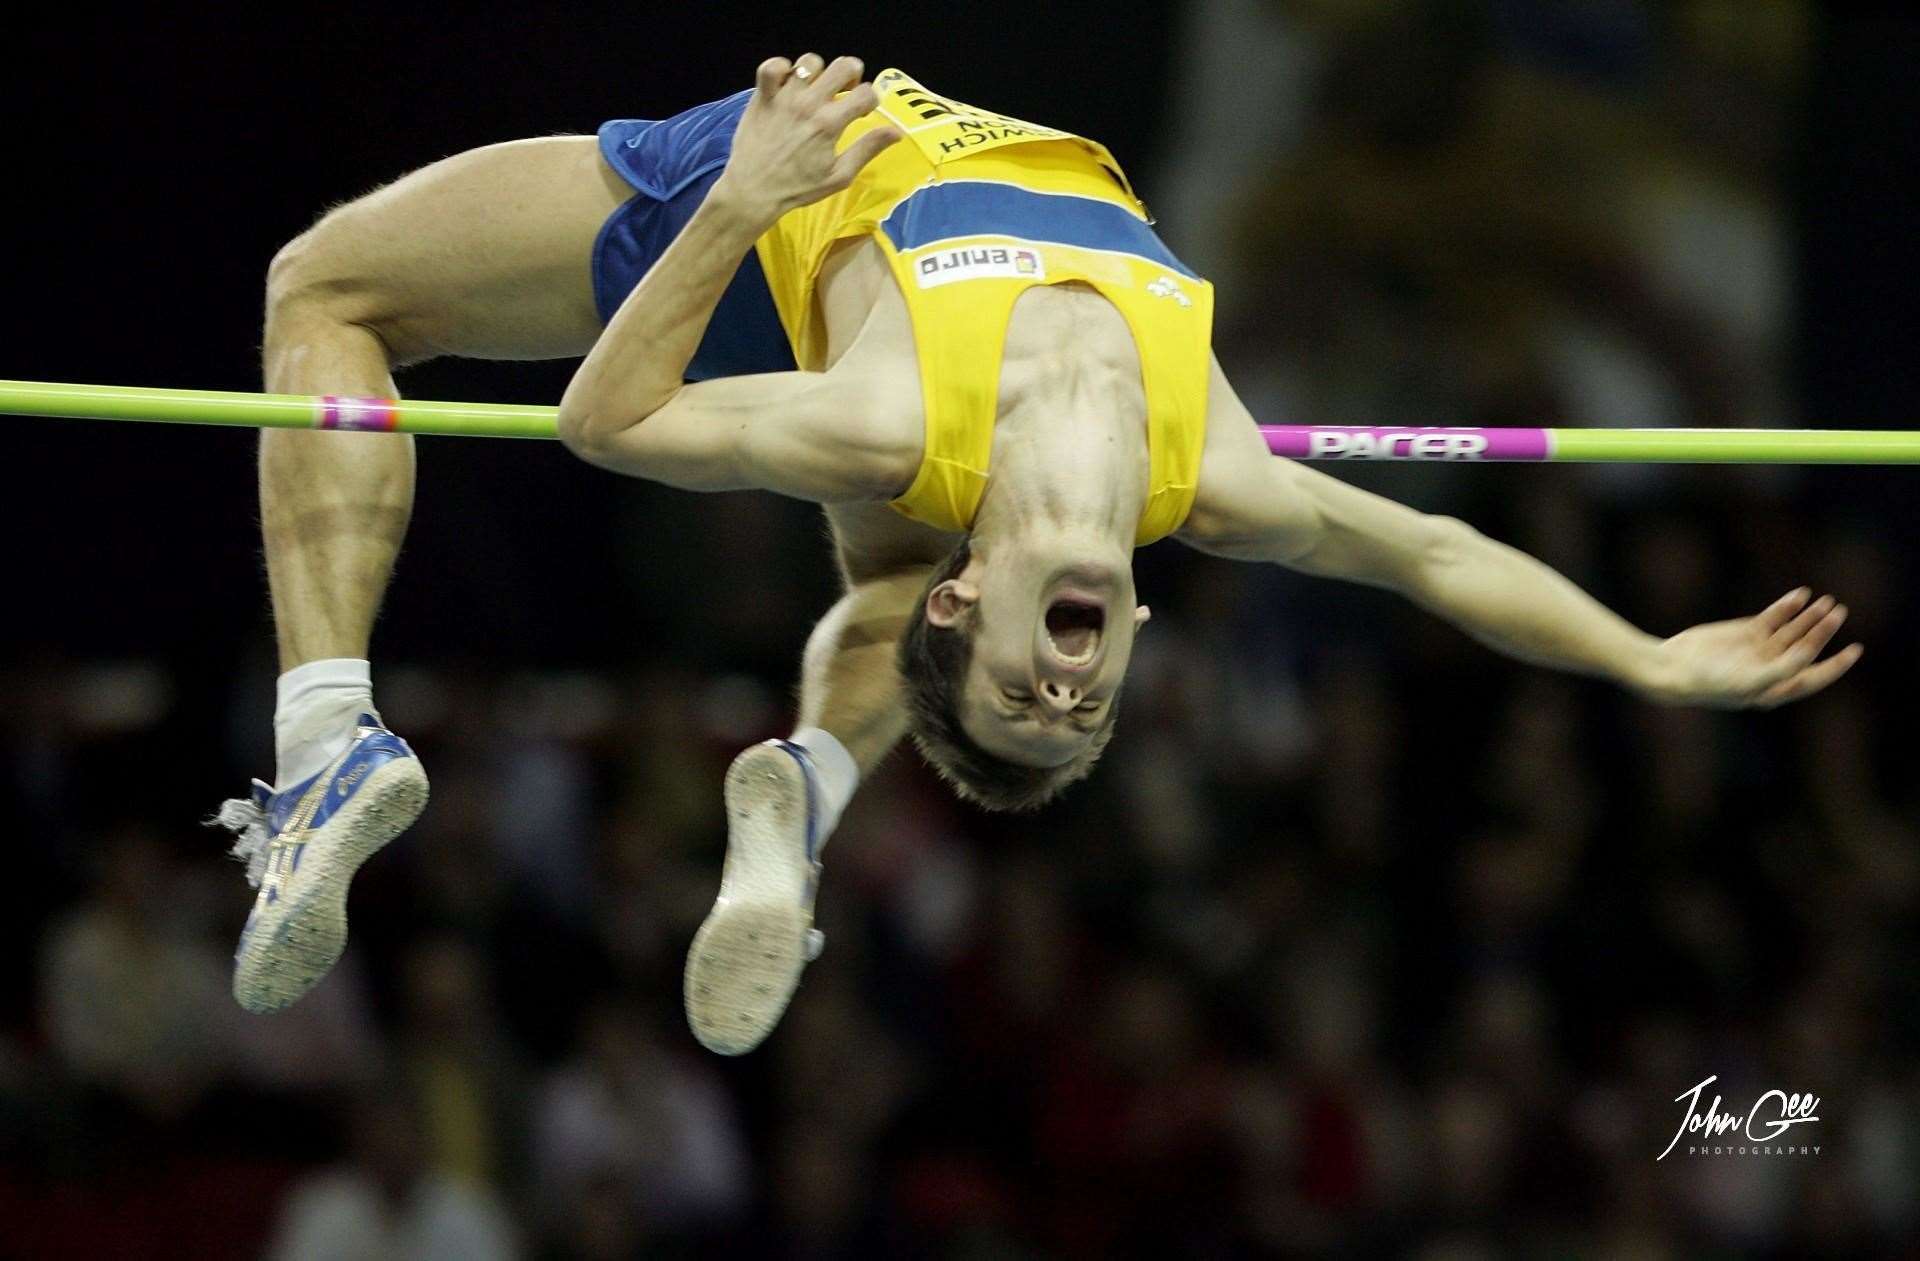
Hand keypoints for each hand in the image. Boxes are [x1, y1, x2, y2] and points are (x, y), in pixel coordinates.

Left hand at [712, 54, 903, 223]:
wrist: (753, 191)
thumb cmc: (798, 188)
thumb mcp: (839, 176)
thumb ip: (867, 149)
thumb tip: (896, 132)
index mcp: (831, 124)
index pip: (866, 93)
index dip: (871, 99)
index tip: (863, 111)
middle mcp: (809, 104)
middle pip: (843, 66)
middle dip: (852, 74)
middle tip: (846, 89)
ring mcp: (784, 97)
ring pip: (810, 62)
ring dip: (819, 71)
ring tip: (816, 87)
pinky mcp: (763, 96)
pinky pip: (771, 66)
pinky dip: (781, 68)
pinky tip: (787, 83)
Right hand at [1644, 588, 1863, 708]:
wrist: (1673, 668)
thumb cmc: (1709, 684)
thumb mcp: (1748, 682)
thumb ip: (1781, 670)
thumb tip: (1809, 653)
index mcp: (1776, 688)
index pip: (1815, 677)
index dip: (1837, 664)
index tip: (1855, 649)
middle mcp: (1772, 668)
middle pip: (1808, 647)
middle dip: (1824, 631)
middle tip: (1838, 612)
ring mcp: (1760, 649)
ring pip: (1794, 630)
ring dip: (1810, 616)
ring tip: (1827, 601)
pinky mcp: (1746, 632)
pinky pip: (1774, 617)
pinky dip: (1788, 606)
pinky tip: (1801, 596)